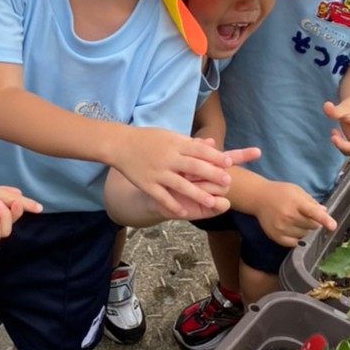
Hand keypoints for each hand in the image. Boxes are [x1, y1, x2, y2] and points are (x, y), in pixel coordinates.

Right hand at [113, 127, 235, 218]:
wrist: (120, 144)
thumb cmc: (147, 139)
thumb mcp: (169, 136)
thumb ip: (190, 142)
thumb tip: (212, 143)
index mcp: (175, 144)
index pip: (199, 150)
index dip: (215, 156)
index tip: (229, 162)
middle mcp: (168, 158)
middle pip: (194, 167)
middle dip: (211, 174)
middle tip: (228, 182)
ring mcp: (157, 172)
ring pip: (180, 184)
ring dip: (197, 194)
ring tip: (212, 202)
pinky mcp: (147, 183)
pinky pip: (162, 196)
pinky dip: (172, 205)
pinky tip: (184, 213)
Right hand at [253, 179, 336, 246]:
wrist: (258, 197)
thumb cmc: (280, 192)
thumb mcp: (296, 191)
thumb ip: (311, 201)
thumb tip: (324, 211)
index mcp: (295, 202)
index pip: (312, 212)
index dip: (324, 219)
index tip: (333, 226)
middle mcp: (288, 216)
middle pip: (311, 226)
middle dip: (312, 221)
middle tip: (302, 214)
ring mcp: (281, 227)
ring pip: (304, 235)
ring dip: (303, 229)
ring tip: (293, 219)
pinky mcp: (275, 236)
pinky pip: (293, 243)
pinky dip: (295, 237)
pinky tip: (289, 228)